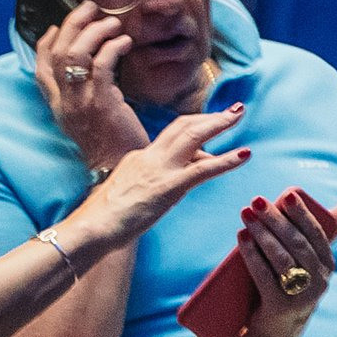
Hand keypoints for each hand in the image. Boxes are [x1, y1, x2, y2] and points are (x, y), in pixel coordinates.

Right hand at [29, 0, 146, 174]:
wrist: (118, 170)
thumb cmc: (108, 143)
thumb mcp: (85, 118)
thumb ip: (81, 94)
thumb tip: (91, 67)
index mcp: (57, 105)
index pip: (40, 67)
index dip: (45, 42)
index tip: (58, 26)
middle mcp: (64, 101)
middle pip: (57, 52)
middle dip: (73, 23)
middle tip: (91, 8)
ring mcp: (81, 101)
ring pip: (75, 53)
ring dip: (94, 31)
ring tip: (111, 23)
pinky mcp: (102, 102)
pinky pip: (102, 65)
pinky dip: (112, 47)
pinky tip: (124, 43)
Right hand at [71, 105, 249, 256]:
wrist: (92, 226)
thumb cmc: (102, 218)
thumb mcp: (124, 193)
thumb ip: (143, 185)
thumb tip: (156, 190)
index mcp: (139, 158)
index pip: (170, 138)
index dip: (195, 133)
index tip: (211, 129)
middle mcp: (149, 157)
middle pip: (183, 126)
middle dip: (209, 116)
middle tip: (233, 109)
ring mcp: (160, 170)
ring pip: (193, 136)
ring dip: (219, 123)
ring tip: (238, 114)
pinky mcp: (170, 186)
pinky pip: (204, 169)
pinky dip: (227, 159)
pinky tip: (244, 154)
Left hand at [207, 187, 336, 336]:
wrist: (272, 335)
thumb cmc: (287, 288)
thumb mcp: (305, 263)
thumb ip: (318, 236)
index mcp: (328, 267)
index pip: (318, 235)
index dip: (303, 213)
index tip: (288, 193)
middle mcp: (320, 283)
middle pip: (298, 244)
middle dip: (277, 219)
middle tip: (256, 200)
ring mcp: (302, 298)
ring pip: (282, 259)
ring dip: (263, 233)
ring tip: (245, 215)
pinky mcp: (281, 309)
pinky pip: (265, 277)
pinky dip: (252, 254)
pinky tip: (242, 237)